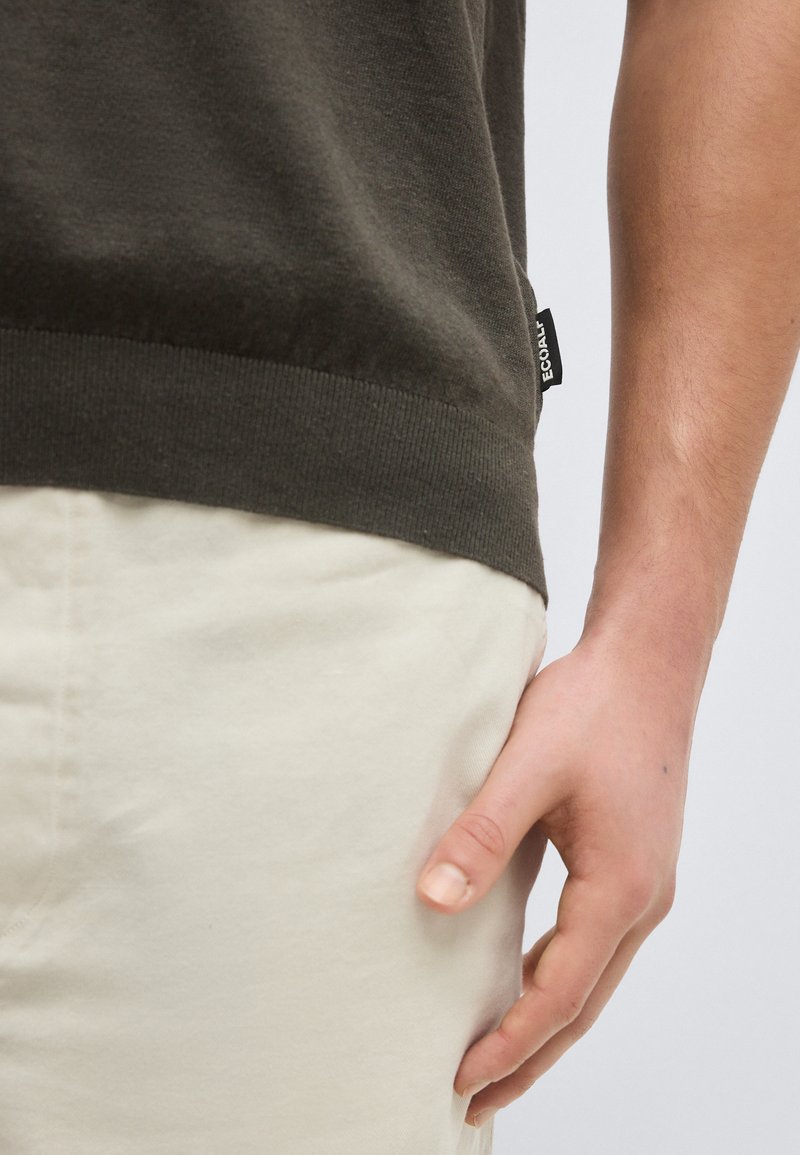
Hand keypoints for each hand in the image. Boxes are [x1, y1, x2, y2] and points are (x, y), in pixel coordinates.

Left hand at [415, 629, 697, 1127]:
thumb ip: (481, 835)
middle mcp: (641, 898)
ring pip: (592, 979)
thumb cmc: (594, 708)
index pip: (560, 993)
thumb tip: (433, 902)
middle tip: (475, 1100)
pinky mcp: (630, 863)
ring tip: (496, 1059)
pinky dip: (556, 978)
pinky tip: (523, 979)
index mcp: (620, 887)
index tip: (462, 1079)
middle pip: (583, 1004)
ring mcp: (642, 884)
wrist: (646, 663)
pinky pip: (593, 943)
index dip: (510, 1042)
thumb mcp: (528, 767)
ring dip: (544, 1023)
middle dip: (530, 1057)